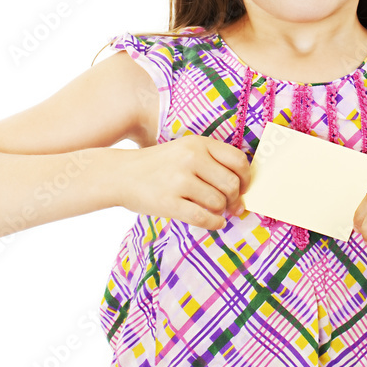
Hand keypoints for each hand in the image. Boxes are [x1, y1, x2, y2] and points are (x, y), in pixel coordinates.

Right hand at [122, 134, 250, 230]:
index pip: (238, 160)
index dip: (246, 178)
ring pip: (218, 202)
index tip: (243, 188)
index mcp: (198, 143)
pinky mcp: (169, 203)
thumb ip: (212, 162)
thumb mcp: (185, 150)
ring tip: (213, 210)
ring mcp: (179, 181)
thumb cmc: (159, 166)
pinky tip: (214, 222)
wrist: (120, 175)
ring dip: (220, 211)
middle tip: (231, 205)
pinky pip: (204, 218)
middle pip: (231, 185)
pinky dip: (214, 223)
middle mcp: (191, 158)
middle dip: (234, 199)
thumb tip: (241, 190)